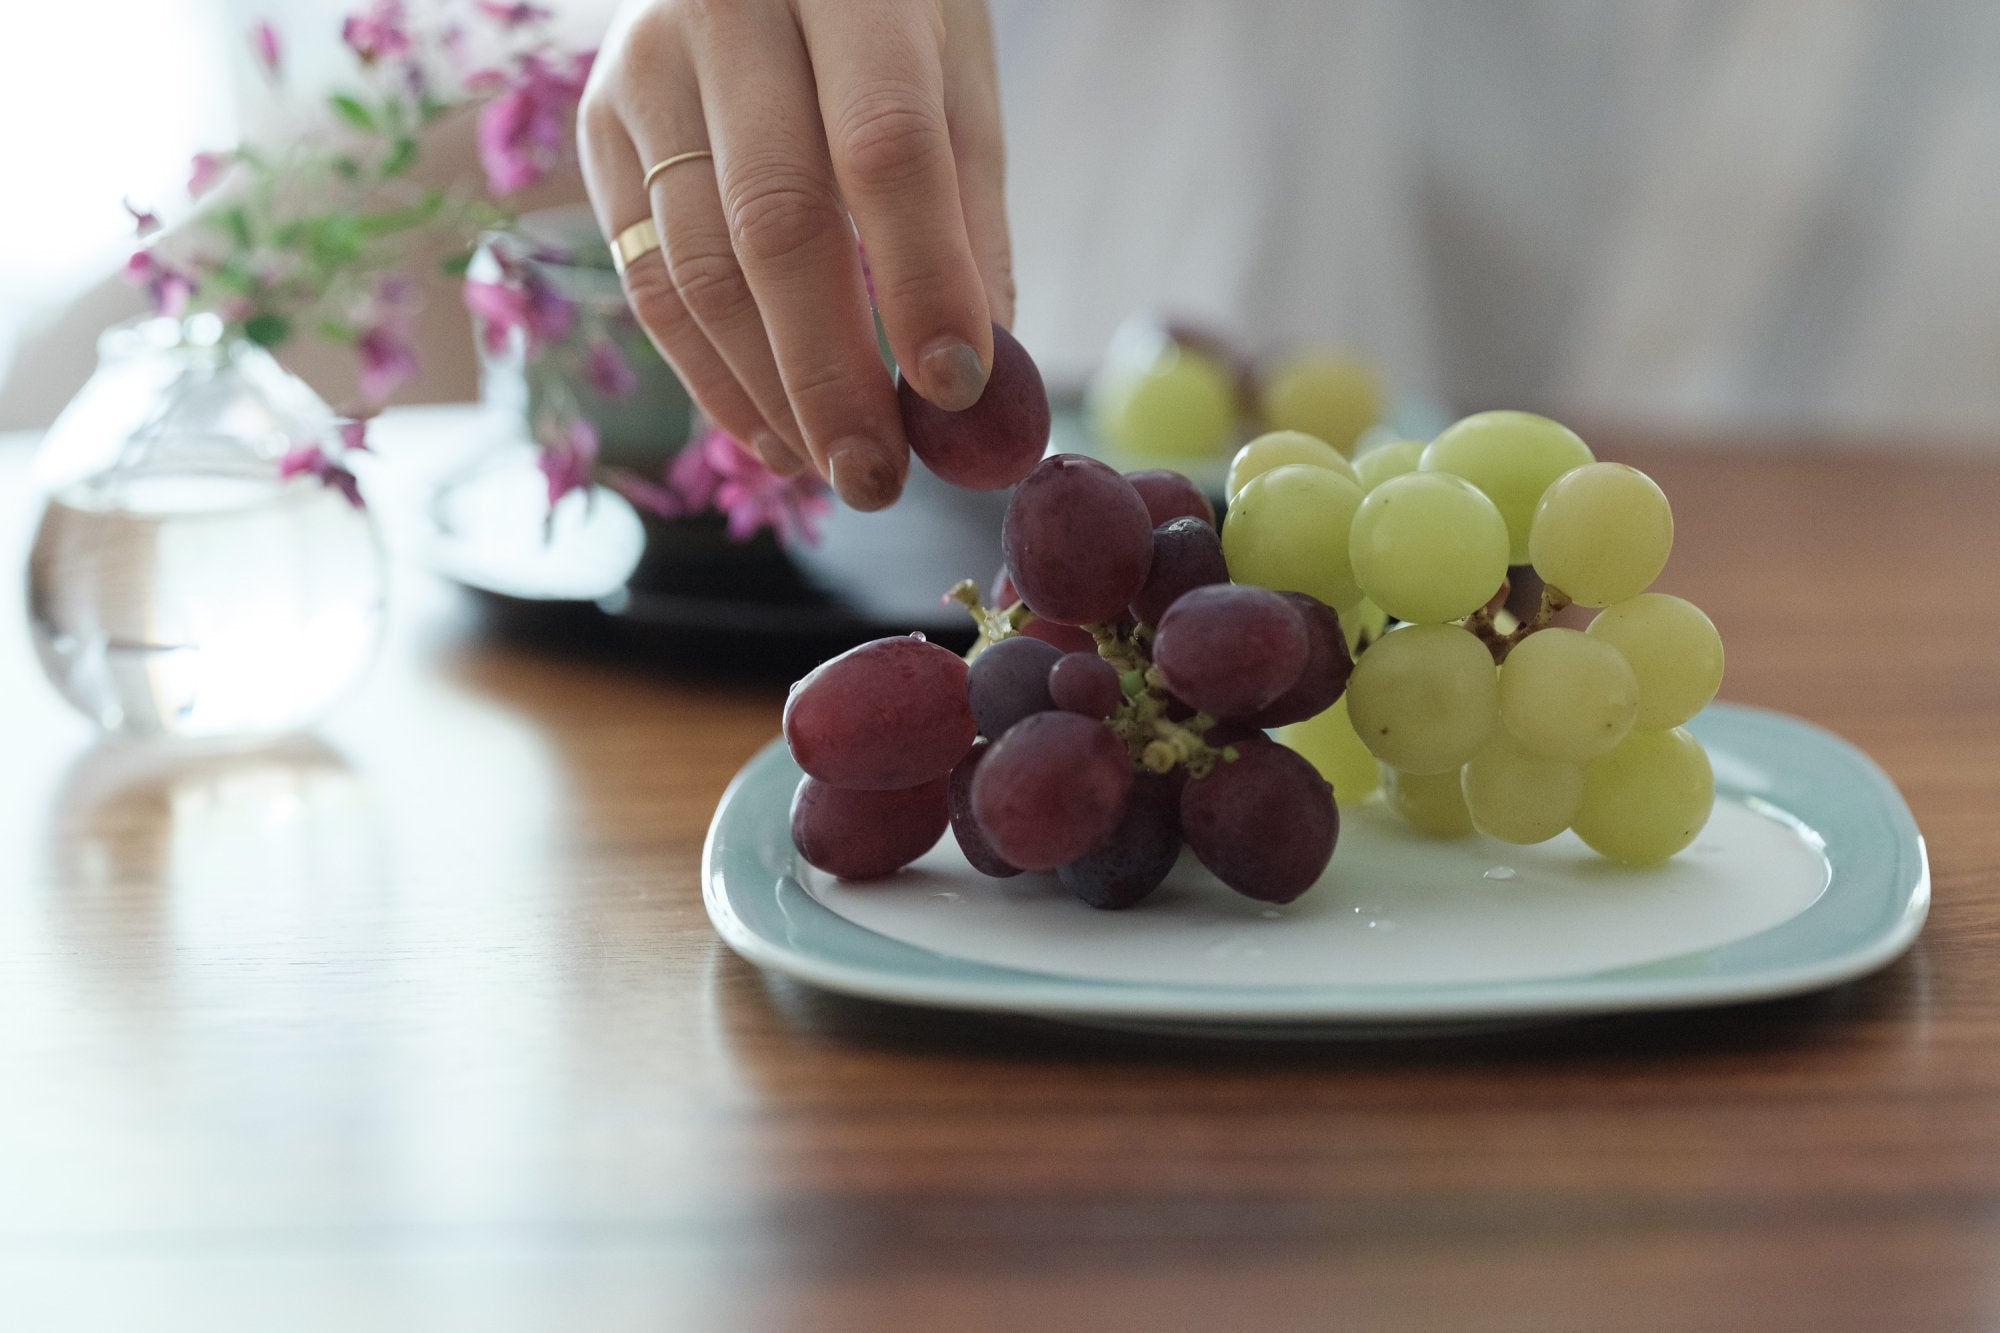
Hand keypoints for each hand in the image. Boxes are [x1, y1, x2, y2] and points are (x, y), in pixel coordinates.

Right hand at [578, 0, 1012, 510]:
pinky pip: (648, 280)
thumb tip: (979, 376)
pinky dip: (711, 377)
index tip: (960, 389)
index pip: (883, 144)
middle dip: (832, 373)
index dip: (922, 275)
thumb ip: (966, 210)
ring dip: (769, 395)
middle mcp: (723, 11)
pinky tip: (771, 435)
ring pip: (696, 268)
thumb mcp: (954, 72)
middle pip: (774, 222)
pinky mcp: (597, 128)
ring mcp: (642, 70)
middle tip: (881, 478)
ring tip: (836, 469)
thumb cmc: (885, 14)